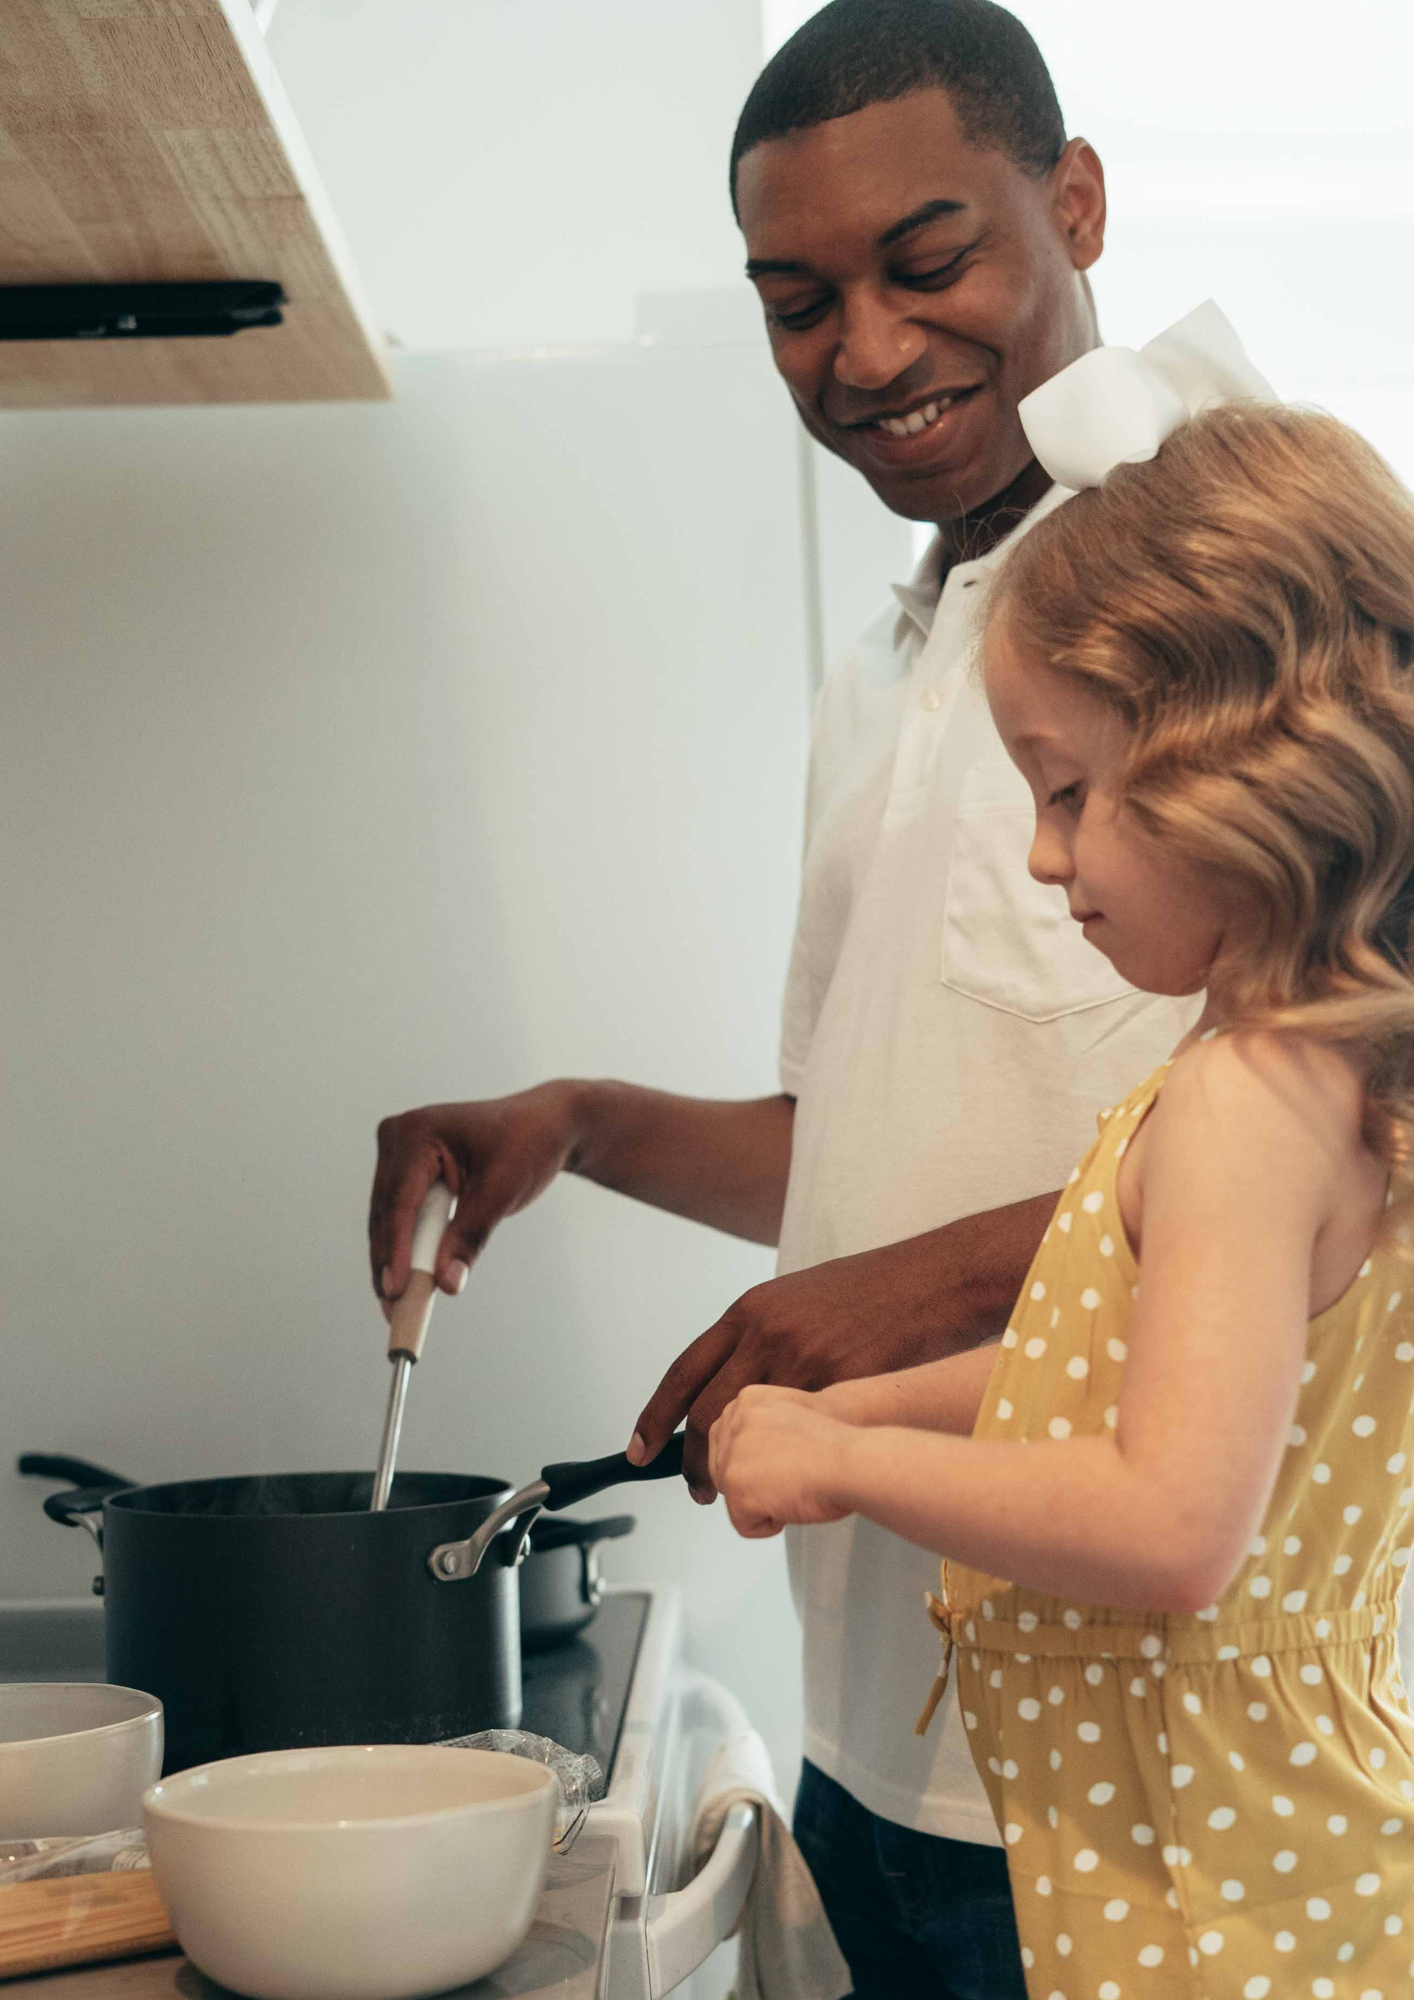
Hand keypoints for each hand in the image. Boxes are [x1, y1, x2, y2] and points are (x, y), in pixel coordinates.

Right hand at [369, 1084, 580, 1306]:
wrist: (545, 1122)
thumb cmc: (529, 1145)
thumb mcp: (503, 1191)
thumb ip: (471, 1237)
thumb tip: (447, 1284)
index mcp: (419, 1131)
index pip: (399, 1200)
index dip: (395, 1250)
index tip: (395, 1291)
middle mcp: (399, 1136)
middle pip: (386, 1214)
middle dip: (390, 1264)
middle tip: (394, 1312)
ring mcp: (399, 1151)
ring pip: (387, 1218)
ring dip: (392, 1261)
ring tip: (396, 1308)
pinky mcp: (406, 1168)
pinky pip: (400, 1214)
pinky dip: (405, 1246)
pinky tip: (405, 1282)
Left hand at [628, 1231, 977, 1499]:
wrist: (928, 1281)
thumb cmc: (870, 1289)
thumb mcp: (796, 1299)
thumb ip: (761, 1337)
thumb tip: (738, 1380)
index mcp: (749, 1312)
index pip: (685, 1372)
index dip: (657, 1417)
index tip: (641, 1450)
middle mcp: (766, 1335)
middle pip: (706, 1412)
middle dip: (691, 1460)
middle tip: (695, 1487)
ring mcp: (801, 1361)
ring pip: (747, 1431)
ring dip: (731, 1469)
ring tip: (731, 1492)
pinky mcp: (838, 1385)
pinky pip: (801, 1437)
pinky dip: (789, 1463)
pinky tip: (791, 1478)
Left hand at [709, 1385, 853, 1537]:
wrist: (849, 1459)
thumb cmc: (837, 1444)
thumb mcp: (792, 1414)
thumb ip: (764, 1427)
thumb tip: (752, 1456)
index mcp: (748, 1400)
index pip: (726, 1440)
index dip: (750, 1464)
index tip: (768, 1472)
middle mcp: (733, 1423)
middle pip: (724, 1470)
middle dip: (753, 1484)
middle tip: (787, 1483)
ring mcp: (732, 1457)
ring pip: (734, 1498)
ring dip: (764, 1503)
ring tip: (793, 1490)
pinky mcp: (736, 1489)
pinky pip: (744, 1525)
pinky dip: (769, 1525)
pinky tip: (791, 1505)